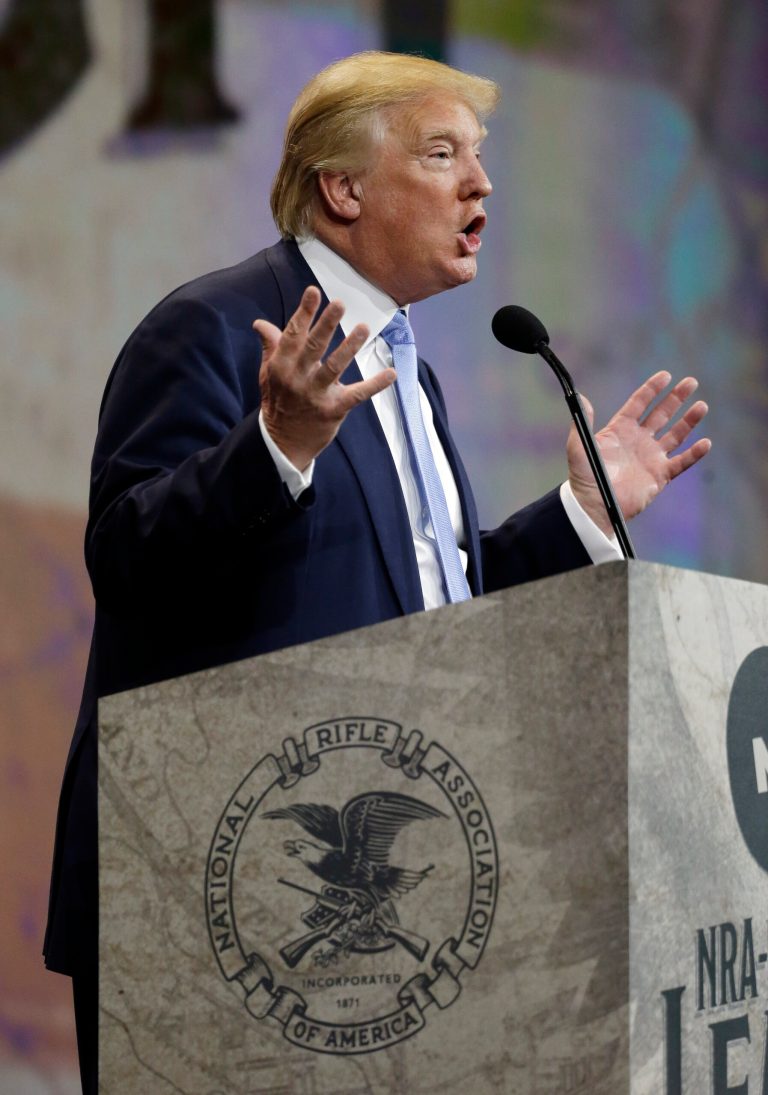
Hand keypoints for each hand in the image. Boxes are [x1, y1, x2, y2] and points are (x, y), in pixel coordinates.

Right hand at [254, 286, 395, 470]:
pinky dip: (375, 384)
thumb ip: (271, 346)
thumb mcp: (269, 374)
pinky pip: (357, 395)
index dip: (304, 312)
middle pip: (313, 347)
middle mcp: (297, 379)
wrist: (283, 443)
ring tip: (363, 328)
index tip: (313, 292)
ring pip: (334, 367)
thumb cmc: (279, 402)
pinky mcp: (334, 410)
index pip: (292, 334)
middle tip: (340, 304)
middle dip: (327, 324)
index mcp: (281, 366)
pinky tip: (391, 373)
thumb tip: (260, 323)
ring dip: (350, 347)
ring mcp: (316, 395)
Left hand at [567, 371, 711, 536]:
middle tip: (691, 382)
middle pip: (662, 414)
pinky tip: (705, 443)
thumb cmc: (584, 478)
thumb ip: (583, 422)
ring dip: (689, 421)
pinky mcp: (659, 475)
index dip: (652, 389)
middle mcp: (638, 440)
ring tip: (701, 406)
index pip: (639, 404)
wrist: (594, 507)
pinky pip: (681, 462)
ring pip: (675, 435)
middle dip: (676, 398)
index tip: (665, 375)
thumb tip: (581, 397)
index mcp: (620, 430)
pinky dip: (694, 454)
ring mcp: (651, 457)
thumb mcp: (579, 447)